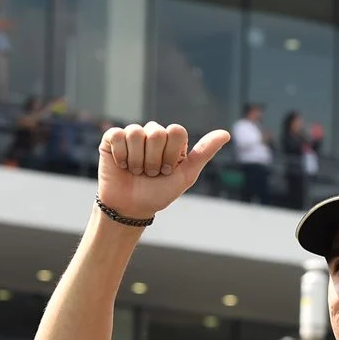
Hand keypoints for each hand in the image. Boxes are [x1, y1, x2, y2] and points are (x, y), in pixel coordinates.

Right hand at [95, 121, 229, 219]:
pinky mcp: (112, 139)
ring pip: (135, 133)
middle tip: (150, 173)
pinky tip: (122, 165)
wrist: (131, 208)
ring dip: (137, 160)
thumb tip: (226, 133)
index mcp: (172, 139)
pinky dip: (121, 155)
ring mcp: (132, 135)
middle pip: (156, 132)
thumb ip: (204, 153)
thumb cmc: (159, 193)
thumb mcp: (185, 176)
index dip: (171, 154)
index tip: (168, 170)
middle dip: (153, 160)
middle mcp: (153, 133)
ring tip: (136, 171)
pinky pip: (117, 135)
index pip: (176, 131)